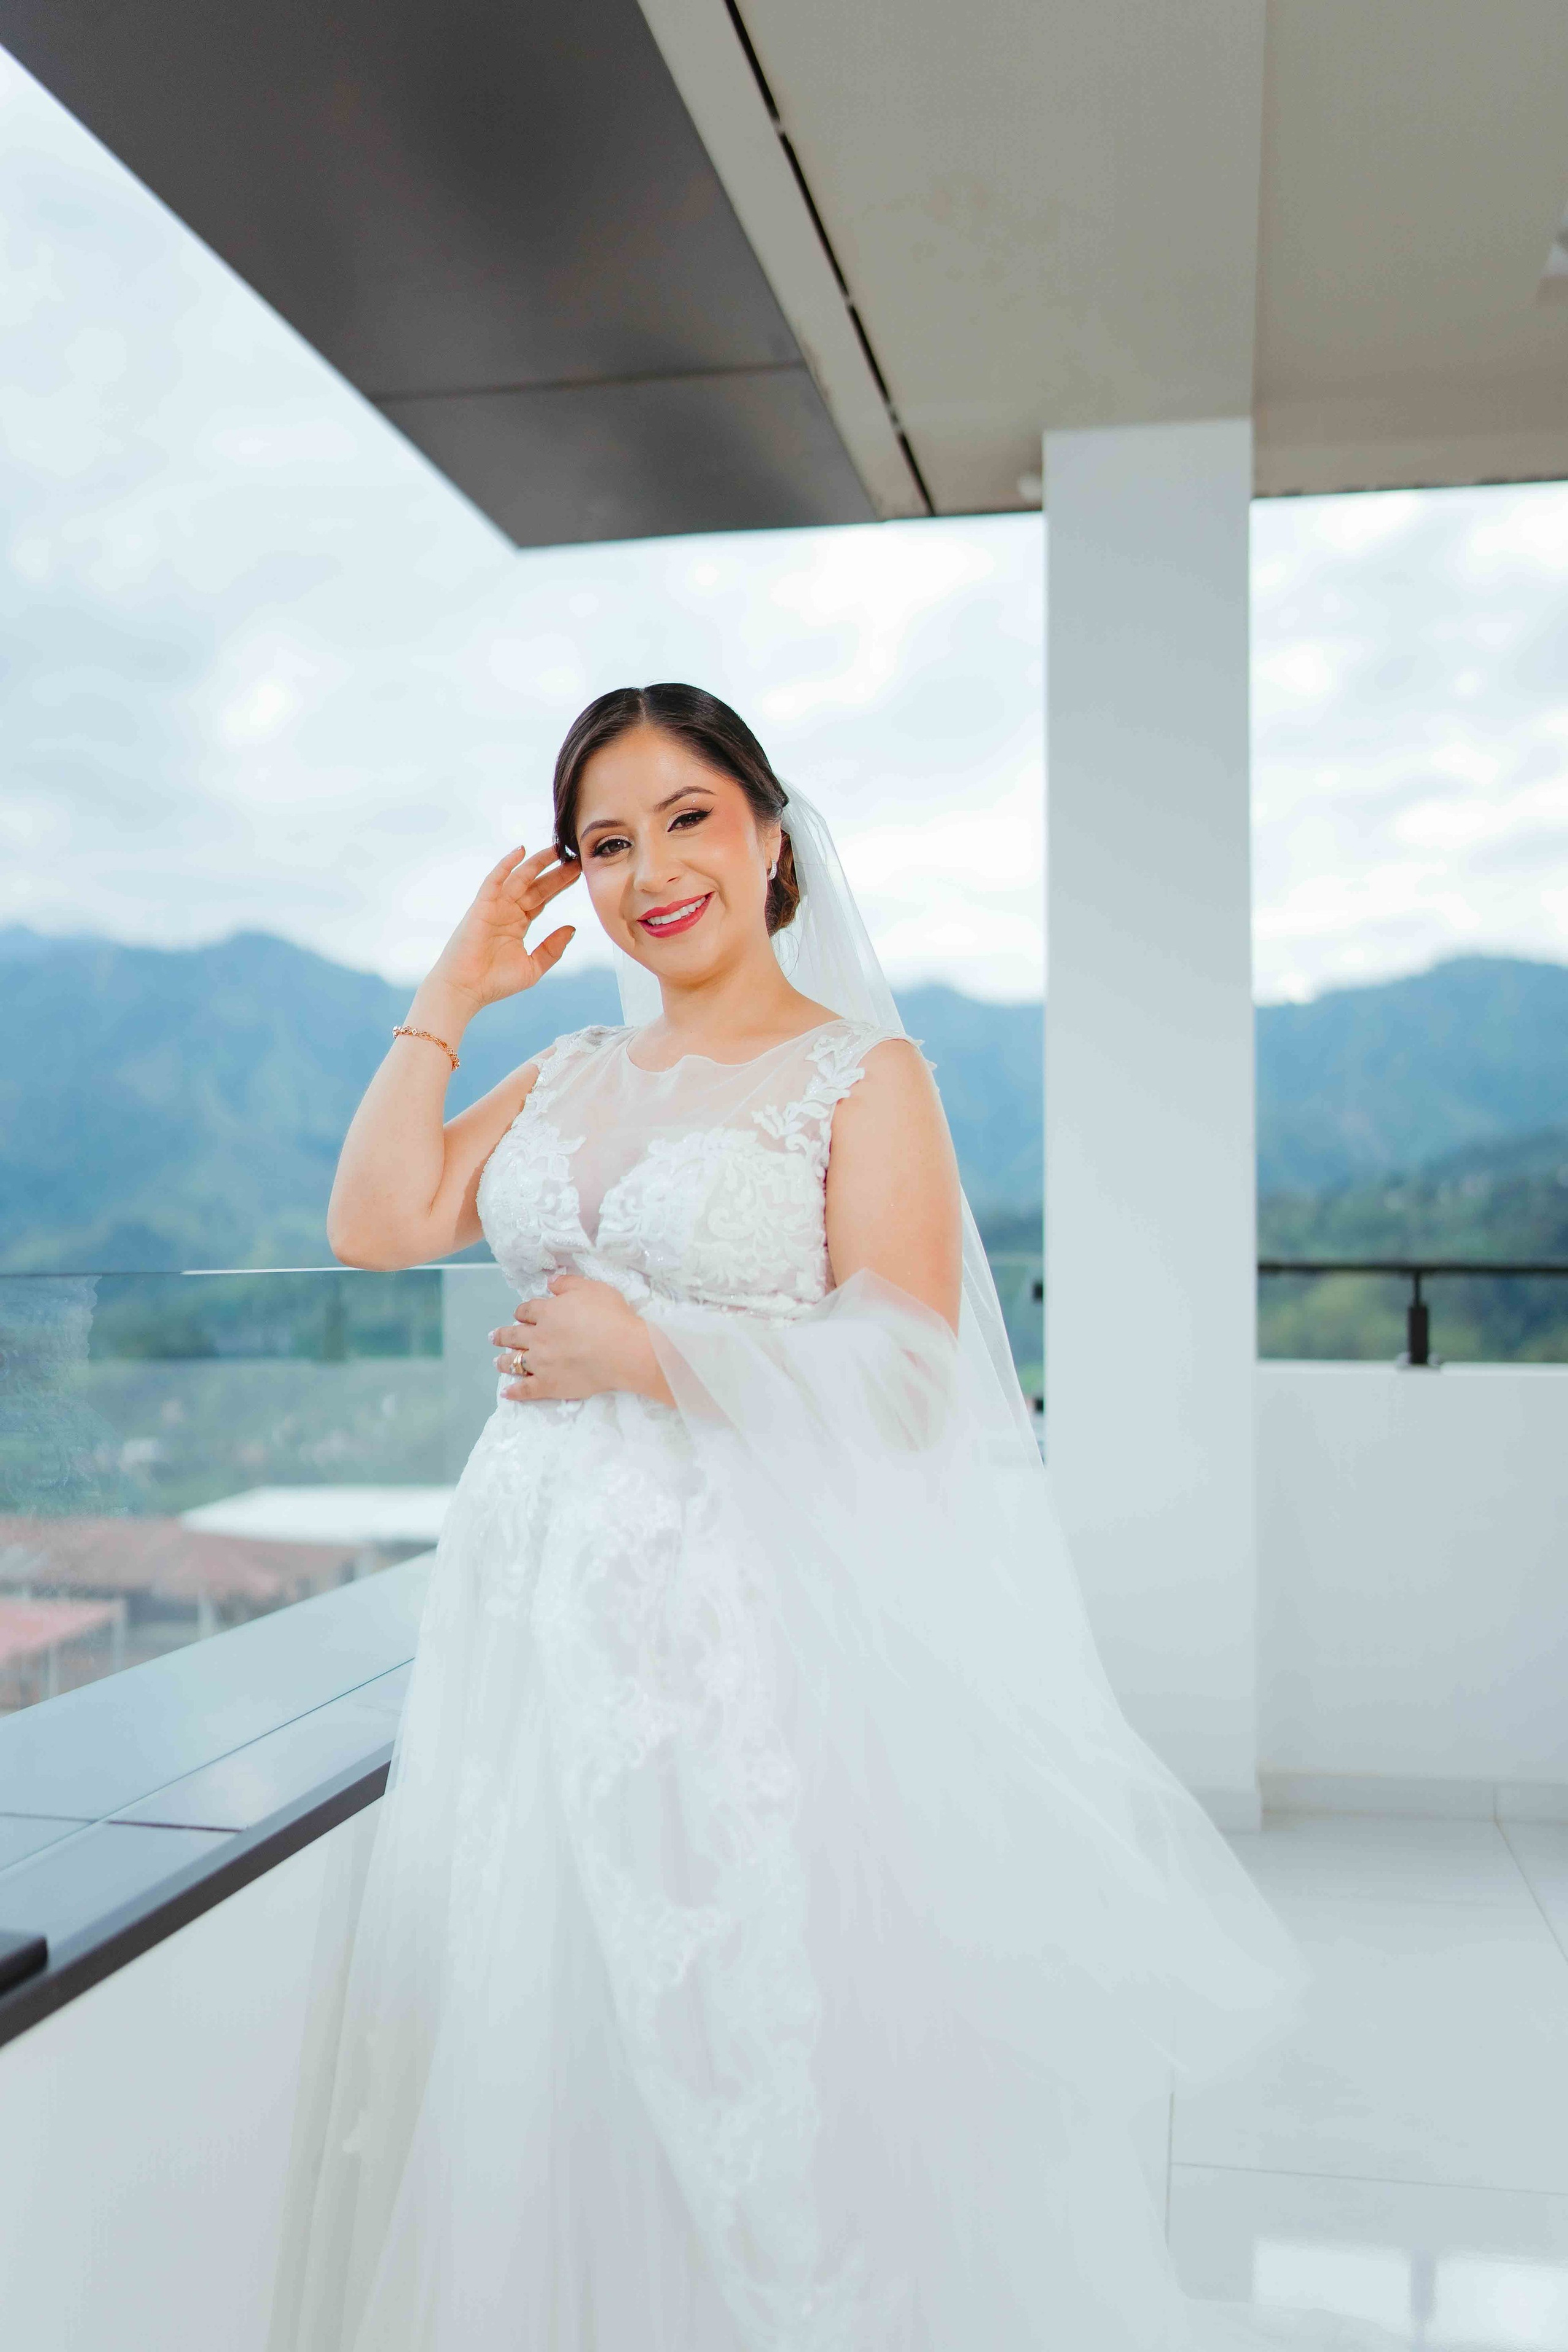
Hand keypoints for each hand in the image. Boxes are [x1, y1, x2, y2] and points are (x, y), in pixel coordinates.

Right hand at [423, 843, 580, 1018]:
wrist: (465, 990)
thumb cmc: (495, 982)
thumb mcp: (533, 966)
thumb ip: (552, 948)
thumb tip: (572, 928)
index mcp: (519, 923)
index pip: (544, 898)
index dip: (560, 883)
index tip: (580, 872)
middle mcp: (508, 910)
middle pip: (536, 885)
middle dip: (555, 871)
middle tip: (575, 856)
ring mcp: (494, 906)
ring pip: (519, 878)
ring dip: (537, 862)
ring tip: (556, 849)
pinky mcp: (481, 906)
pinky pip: (494, 880)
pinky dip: (506, 865)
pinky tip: (521, 851)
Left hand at [491, 1274, 669, 1403]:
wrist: (621, 1350)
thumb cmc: (610, 1316)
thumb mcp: (591, 1288)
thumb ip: (568, 1284)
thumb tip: (550, 1283)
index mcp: (548, 1312)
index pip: (527, 1311)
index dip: (522, 1312)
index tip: (519, 1314)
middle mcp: (538, 1337)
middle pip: (514, 1335)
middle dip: (503, 1335)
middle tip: (494, 1337)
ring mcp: (541, 1362)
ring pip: (514, 1361)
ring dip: (503, 1361)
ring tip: (496, 1362)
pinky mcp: (548, 1385)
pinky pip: (526, 1389)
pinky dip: (515, 1391)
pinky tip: (507, 1392)